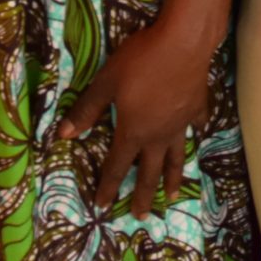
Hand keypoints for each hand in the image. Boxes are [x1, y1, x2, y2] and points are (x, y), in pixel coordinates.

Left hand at [56, 12, 220, 218]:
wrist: (182, 43)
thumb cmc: (139, 62)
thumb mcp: (106, 82)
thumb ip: (87, 110)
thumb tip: (63, 135)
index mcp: (133, 132)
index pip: (116, 166)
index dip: (107, 186)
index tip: (102, 206)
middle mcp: (158, 136)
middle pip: (149, 172)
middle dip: (142, 196)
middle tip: (140, 217)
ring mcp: (180, 124)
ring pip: (176, 158)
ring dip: (172, 179)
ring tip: (171, 197)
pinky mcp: (197, 108)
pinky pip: (195, 126)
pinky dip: (195, 132)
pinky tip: (197, 135)